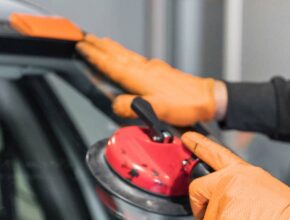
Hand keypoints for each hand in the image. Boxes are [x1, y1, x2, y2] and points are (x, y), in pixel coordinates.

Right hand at [77, 35, 226, 125]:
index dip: (95, 56)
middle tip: (85, 38)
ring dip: (112, 48)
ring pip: (126, 55)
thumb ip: (133, 107)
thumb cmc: (185, 105)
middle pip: (117, 54)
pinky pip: (137, 59)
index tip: (81, 47)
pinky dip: (126, 55)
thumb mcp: (157, 110)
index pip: (111, 64)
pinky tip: (127, 57)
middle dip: (100, 46)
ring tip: (100, 42)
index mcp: (140, 77)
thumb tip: (116, 104)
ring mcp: (153, 69)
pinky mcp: (161, 71)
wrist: (207, 99)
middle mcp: (145, 69)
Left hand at [181, 132, 289, 219]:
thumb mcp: (263, 188)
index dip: (198, 144)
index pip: (215, 153)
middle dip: (200, 209)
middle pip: (197, 190)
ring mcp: (223, 201)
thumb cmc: (288, 213)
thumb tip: (231, 207)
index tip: (187, 138)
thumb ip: (240, 190)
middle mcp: (228, 181)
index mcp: (241, 172)